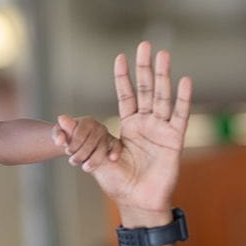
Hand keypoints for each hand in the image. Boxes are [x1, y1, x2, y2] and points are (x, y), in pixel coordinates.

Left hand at [53, 115, 121, 171]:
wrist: (76, 141)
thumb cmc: (67, 135)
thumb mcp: (59, 132)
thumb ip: (58, 135)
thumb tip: (59, 141)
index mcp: (86, 121)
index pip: (80, 135)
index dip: (73, 146)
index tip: (67, 151)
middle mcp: (99, 127)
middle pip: (90, 144)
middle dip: (80, 155)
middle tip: (73, 161)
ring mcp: (107, 135)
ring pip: (102, 149)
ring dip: (93, 160)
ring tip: (85, 167)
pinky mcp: (113, 143)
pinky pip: (117, 146)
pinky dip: (115, 152)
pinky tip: (112, 159)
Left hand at [89, 42, 191, 212]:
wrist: (136, 200)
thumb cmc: (117, 182)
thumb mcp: (94, 156)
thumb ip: (79, 137)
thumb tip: (60, 119)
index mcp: (128, 126)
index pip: (126, 95)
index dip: (124, 76)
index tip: (121, 56)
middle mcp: (146, 124)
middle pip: (146, 89)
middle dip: (145, 67)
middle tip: (146, 44)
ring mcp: (161, 129)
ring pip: (163, 97)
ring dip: (164, 76)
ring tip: (164, 54)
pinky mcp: (174, 140)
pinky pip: (179, 116)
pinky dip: (183, 99)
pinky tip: (185, 81)